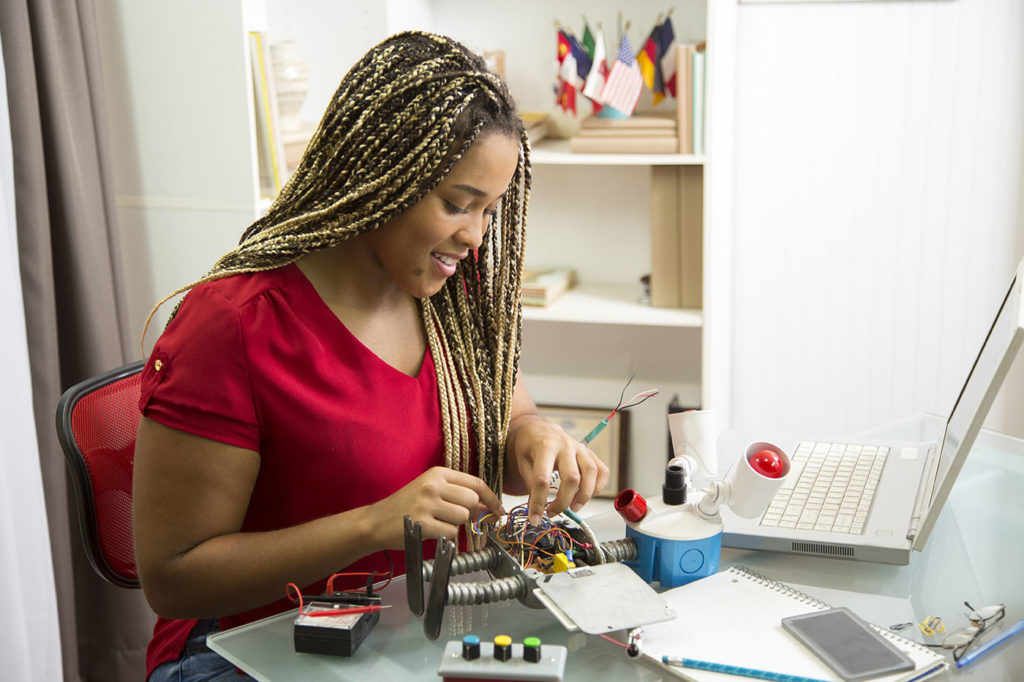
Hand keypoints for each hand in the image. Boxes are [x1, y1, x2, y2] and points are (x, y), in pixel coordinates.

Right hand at [368, 466, 503, 547]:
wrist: (376, 521)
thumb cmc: (407, 506)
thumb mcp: (431, 491)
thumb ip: (458, 495)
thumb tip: (486, 507)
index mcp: (438, 473)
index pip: (475, 483)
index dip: (491, 498)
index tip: (498, 509)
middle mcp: (433, 485)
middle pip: (472, 500)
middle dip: (469, 513)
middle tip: (456, 518)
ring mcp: (427, 504)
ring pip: (463, 517)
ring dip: (455, 525)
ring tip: (437, 522)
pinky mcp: (423, 523)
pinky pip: (451, 532)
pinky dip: (446, 536)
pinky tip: (432, 531)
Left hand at [508, 417, 610, 524]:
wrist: (539, 429)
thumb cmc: (529, 446)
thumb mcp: (522, 462)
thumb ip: (531, 483)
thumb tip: (538, 508)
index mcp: (544, 446)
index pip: (542, 479)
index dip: (538, 503)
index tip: (535, 519)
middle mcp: (565, 445)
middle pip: (571, 478)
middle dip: (563, 501)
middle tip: (553, 512)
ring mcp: (580, 448)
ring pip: (591, 473)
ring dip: (584, 495)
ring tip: (573, 508)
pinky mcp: (590, 453)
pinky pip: (602, 471)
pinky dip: (598, 487)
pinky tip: (586, 496)